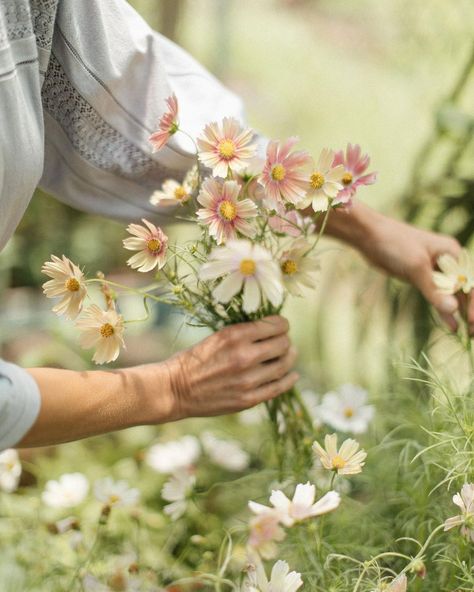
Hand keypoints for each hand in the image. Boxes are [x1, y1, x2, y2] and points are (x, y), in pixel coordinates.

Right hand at [163, 315, 297, 420]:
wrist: (175, 389)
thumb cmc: (194, 359)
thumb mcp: (217, 336)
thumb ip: (244, 333)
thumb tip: (272, 328)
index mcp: (236, 336)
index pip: (275, 325)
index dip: (281, 324)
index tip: (280, 326)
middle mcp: (245, 356)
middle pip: (283, 344)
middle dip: (285, 340)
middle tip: (283, 341)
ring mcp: (248, 380)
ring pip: (284, 365)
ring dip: (289, 357)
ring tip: (288, 354)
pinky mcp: (248, 399)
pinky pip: (278, 387)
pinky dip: (289, 379)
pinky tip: (292, 375)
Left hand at [360, 212, 473, 333]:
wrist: (369, 236)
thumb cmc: (395, 244)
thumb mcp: (416, 268)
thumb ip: (435, 290)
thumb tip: (454, 310)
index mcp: (452, 253)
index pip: (470, 282)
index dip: (473, 304)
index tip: (471, 322)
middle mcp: (447, 261)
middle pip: (464, 289)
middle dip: (469, 310)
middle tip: (471, 333)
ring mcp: (434, 269)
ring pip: (451, 294)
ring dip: (458, 312)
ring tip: (466, 333)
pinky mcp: (420, 276)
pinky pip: (436, 295)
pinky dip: (442, 309)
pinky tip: (451, 325)